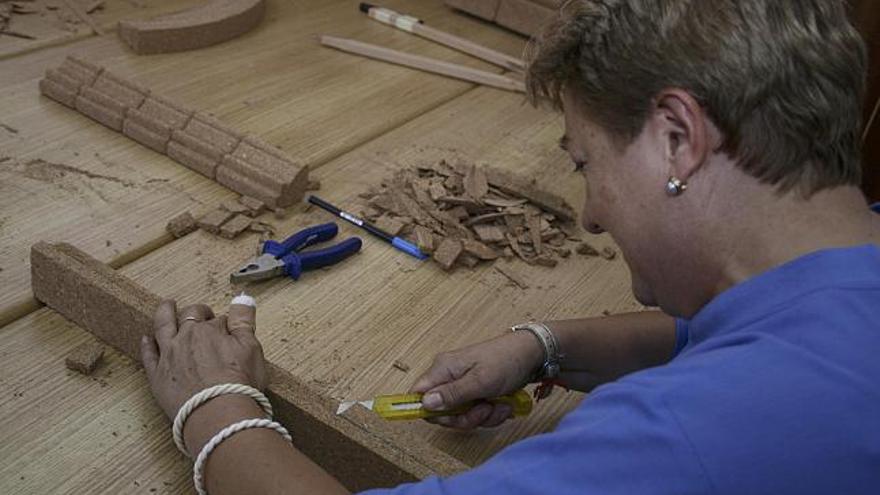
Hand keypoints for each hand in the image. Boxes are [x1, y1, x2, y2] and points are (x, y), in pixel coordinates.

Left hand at [140, 299, 267, 420]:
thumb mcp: (251, 348)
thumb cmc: (238, 384)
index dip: (224, 323)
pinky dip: (147, 345)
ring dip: (164, 313)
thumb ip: (244, 320)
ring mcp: (169, 356)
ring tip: (166, 305)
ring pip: (162, 326)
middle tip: (202, 314)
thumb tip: (242, 298)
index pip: (217, 320)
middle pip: (189, 316)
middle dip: (196, 313)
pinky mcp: (157, 376)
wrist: (217, 414)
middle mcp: (186, 338)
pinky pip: (149, 355)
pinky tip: (147, 339)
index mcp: (210, 330)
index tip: (228, 329)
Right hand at [410, 331, 542, 429]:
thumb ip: (452, 394)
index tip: (449, 418)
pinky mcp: (475, 393)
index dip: (427, 411)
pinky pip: (475, 413)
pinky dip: (491, 414)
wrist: (532, 354)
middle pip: (441, 411)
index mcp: (443, 369)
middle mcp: (449, 377)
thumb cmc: (506, 361)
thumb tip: (425, 403)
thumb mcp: (480, 381)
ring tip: (498, 405)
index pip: (418, 395)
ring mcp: (462, 386)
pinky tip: (503, 404)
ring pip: (460, 416)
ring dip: (482, 417)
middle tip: (484, 409)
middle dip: (464, 418)